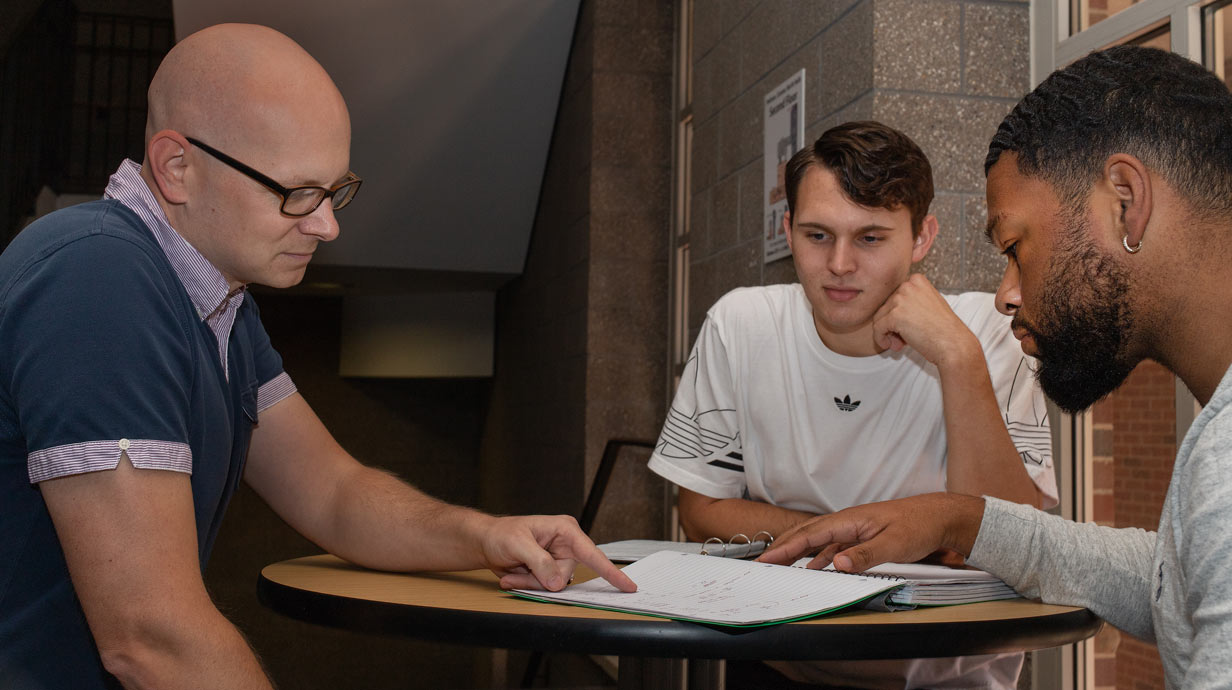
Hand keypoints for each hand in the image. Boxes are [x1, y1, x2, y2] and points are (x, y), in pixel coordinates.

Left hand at [479, 514, 636, 592]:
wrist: (486, 541)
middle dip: (540, 579)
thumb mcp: (519, 545)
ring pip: (554, 584)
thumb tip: (558, 581)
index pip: (592, 553)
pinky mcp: (549, 570)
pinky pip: (544, 587)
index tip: (628, 586)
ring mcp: (558, 559)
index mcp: (565, 530)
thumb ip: (540, 562)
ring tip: (512, 572)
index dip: (611, 572)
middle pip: (565, 575)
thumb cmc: (501, 534)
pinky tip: (512, 575)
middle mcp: (566, 544)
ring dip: (531, 583)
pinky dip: (527, 585)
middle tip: (518, 570)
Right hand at [755, 493, 984, 572]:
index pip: (810, 535)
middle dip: (784, 547)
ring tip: (780, 564)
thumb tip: (836, 564)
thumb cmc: (918, 526)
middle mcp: (847, 523)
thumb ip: (865, 555)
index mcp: (850, 520)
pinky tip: (814, 568)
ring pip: (818, 540)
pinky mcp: (862, 537)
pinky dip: (819, 557)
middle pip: (808, 534)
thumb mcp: (894, 544)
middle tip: (763, 561)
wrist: (939, 517)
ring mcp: (854, 530)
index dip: (786, 548)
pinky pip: (833, 547)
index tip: (767, 559)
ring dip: (798, 552)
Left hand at [871, 274, 979, 367]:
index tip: (908, 326)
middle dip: (892, 324)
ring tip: (900, 343)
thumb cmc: (942, 329)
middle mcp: (907, 285)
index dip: (898, 313)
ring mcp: (900, 299)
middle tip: (903, 338)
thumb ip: (908, 303)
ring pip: (879, 317)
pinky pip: (877, 328)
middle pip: (885, 306)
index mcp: (916, 280)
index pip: (894, 296)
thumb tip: (887, 313)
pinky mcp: (894, 315)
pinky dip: (881, 339)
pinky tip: (891, 345)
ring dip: (887, 333)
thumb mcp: (927, 305)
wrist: (953, 344)